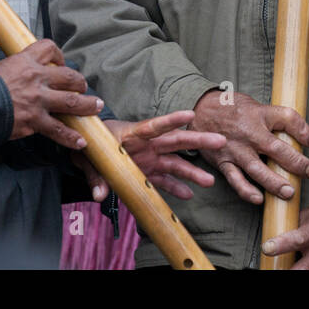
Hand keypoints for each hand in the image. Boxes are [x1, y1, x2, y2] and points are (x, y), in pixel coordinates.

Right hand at [0, 38, 102, 148]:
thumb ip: (14, 71)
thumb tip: (16, 75)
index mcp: (25, 62)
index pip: (49, 49)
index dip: (58, 55)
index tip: (60, 63)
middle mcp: (36, 79)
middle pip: (69, 76)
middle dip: (80, 82)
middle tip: (83, 88)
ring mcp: (38, 100)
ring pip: (71, 101)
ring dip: (87, 105)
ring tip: (96, 107)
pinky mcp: (34, 120)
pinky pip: (58, 130)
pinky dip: (71, 137)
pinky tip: (80, 141)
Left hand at [71, 111, 227, 200]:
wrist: (87, 150)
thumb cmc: (89, 147)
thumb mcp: (87, 158)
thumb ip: (95, 175)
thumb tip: (99, 194)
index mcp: (133, 135)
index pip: (155, 126)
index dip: (172, 120)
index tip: (190, 114)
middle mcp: (147, 145)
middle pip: (175, 141)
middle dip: (198, 141)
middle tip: (221, 141)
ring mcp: (150, 159)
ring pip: (175, 163)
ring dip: (191, 172)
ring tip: (210, 181)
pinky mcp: (148, 172)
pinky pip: (165, 180)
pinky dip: (176, 187)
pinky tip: (189, 194)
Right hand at [190, 90, 308, 204]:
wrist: (199, 110)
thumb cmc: (231, 108)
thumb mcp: (255, 105)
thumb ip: (274, 118)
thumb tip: (299, 134)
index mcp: (259, 114)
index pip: (288, 118)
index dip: (304, 130)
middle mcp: (248, 132)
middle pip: (276, 148)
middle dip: (296, 162)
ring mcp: (235, 149)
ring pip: (257, 169)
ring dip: (274, 182)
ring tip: (289, 192)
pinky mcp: (223, 162)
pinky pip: (235, 179)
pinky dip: (246, 190)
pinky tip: (258, 199)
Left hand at [261, 202, 308, 269]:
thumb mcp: (304, 217)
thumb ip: (290, 227)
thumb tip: (271, 234)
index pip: (297, 239)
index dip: (281, 244)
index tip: (267, 247)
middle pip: (305, 267)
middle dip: (290, 271)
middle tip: (275, 270)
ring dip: (299, 270)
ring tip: (288, 267)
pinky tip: (302, 266)